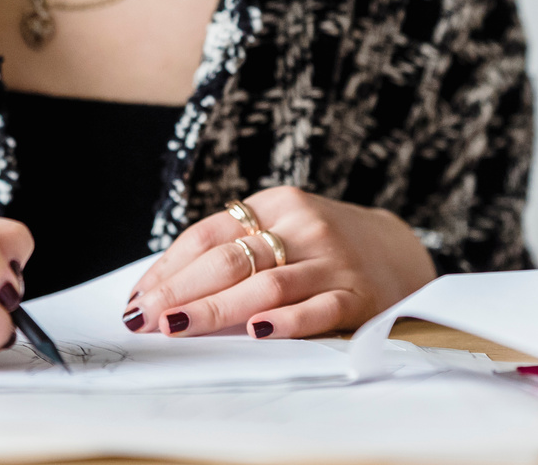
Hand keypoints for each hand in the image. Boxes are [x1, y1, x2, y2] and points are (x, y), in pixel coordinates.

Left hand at [121, 187, 435, 339]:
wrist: (399, 250)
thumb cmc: (319, 246)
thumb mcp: (279, 228)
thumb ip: (232, 249)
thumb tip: (162, 289)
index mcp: (274, 204)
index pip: (207, 236)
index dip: (168, 268)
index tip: (138, 299)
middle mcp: (303, 226)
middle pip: (230, 260)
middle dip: (181, 291)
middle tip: (146, 318)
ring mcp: (332, 260)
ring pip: (266, 285)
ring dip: (217, 309)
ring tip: (180, 326)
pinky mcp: (359, 294)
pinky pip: (317, 309)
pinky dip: (285, 322)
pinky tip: (256, 333)